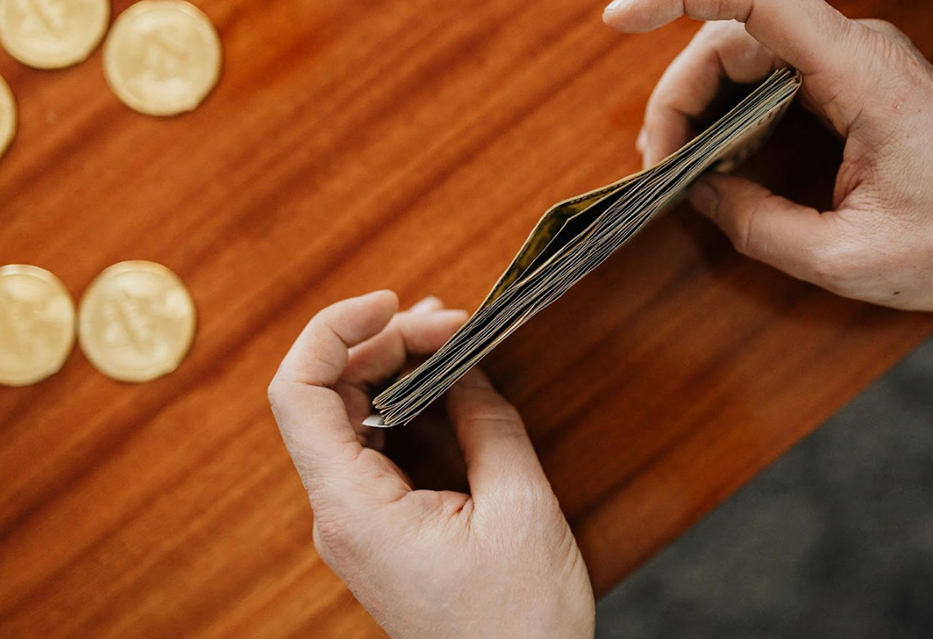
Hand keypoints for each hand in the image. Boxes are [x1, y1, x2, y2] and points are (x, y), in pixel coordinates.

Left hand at [268, 291, 594, 638]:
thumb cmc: (519, 623)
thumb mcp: (520, 508)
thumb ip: (487, 423)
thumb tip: (465, 368)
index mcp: (355, 511)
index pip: (299, 394)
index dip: (333, 331)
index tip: (391, 304)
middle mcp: (339, 515)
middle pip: (325, 397)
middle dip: (380, 343)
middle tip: (448, 323)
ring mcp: (355, 523)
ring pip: (347, 418)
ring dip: (389, 369)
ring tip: (444, 336)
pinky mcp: (379, 528)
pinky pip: (372, 447)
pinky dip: (401, 404)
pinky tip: (440, 383)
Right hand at [604, 0, 932, 337]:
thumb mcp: (843, 256)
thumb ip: (757, 225)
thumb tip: (700, 194)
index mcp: (861, 74)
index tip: (619, 18)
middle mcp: (856, 51)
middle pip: (735, 33)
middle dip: (680, 93)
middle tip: (659, 163)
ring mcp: (855, 64)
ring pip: (749, 52)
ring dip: (702, 103)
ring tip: (681, 167)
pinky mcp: (854, 85)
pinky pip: (774, 76)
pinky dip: (733, 110)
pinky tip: (720, 158)